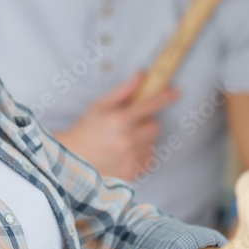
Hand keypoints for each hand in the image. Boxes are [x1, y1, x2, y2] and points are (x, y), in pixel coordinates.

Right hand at [54, 72, 178, 180]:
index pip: (150, 105)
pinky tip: (126, 153)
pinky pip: (148, 160)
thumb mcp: (100, 105)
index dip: (165, 97)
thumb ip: (123, 91)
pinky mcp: (131, 173)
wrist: (73, 158)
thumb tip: (140, 75)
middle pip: (155, 127)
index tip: (175, 93)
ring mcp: (130, 159)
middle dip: (147, 124)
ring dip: (144, 141)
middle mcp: (127, 140)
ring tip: (125, 141)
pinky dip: (141, 156)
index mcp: (119, 120)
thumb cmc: (86, 129)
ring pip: (153, 144)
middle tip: (131, 125)